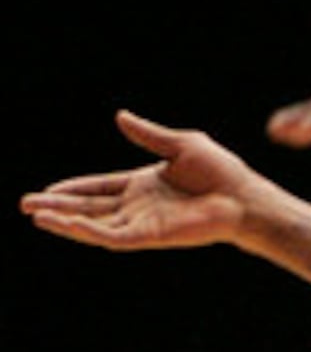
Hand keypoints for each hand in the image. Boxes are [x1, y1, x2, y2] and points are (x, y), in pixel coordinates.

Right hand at [20, 112, 262, 250]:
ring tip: (36, 215)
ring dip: (65, 221)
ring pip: (94, 224)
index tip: (47, 189)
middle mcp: (138, 206)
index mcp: (143, 184)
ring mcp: (142, 222)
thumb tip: (120, 116)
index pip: (99, 187)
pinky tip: (67, 223)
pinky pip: (111, 236)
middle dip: (58, 206)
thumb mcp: (181, 145)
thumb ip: (148, 135)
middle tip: (26, 204)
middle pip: (89, 207)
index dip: (74, 189)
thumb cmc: (219, 171)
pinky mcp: (149, 236)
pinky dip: (88, 230)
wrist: (243, 195)